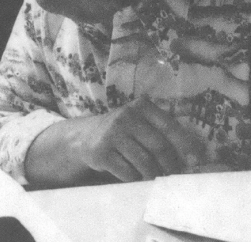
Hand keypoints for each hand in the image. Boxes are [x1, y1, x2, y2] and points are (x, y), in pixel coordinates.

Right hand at [74, 96, 204, 181]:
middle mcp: (125, 117)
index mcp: (141, 107)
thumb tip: (195, 157)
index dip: (187, 145)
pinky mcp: (101, 153)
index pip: (170, 127)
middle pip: (159, 147)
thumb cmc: (124, 132)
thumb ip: (163, 131)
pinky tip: (135, 176)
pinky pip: (128, 173)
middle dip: (170, 166)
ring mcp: (111, 135)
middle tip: (173, 175)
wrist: (86, 136)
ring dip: (154, 175)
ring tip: (155, 178)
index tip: (198, 161)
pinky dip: (135, 179)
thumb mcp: (141, 121)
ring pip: (145, 163)